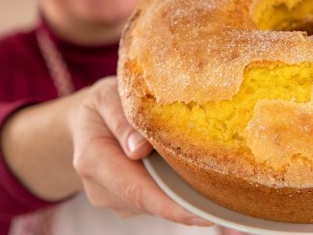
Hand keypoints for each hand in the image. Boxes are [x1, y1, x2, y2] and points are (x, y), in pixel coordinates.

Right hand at [68, 77, 212, 226]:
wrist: (85, 123)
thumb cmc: (100, 106)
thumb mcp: (107, 97)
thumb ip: (122, 119)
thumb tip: (140, 148)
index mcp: (93, 160)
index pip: (136, 190)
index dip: (170, 206)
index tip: (201, 214)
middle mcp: (102, 188)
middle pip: (151, 201)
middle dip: (186, 199)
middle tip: (227, 196)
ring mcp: (115, 199)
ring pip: (156, 202)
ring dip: (182, 191)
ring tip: (209, 171)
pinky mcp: (128, 202)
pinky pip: (156, 198)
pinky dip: (174, 186)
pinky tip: (189, 170)